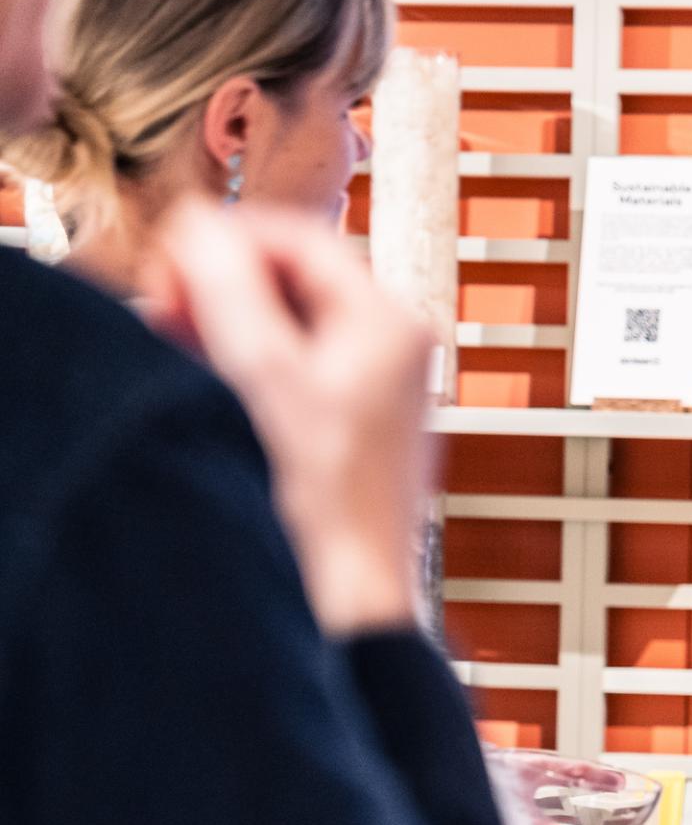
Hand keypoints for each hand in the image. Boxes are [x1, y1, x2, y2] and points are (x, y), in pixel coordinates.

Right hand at [146, 201, 436, 635]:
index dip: (225, 243)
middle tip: (164, 309)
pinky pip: (292, 367)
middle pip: (291, 277)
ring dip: (224, 324)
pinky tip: (204, 383)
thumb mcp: (260, 377)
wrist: (351, 598)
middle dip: (220, 285)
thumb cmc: (320, 501)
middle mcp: (394, 347)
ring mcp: (377, 387)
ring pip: (286, 323)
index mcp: (389, 323)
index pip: (296, 237)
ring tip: (174, 346)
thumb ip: (228, 288)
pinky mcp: (353, 423)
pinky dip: (244, 364)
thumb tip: (202, 226)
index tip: (171, 273)